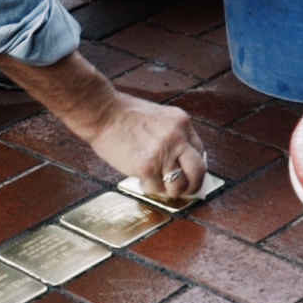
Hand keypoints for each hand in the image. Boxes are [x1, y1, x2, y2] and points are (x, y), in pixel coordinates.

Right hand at [85, 94, 207, 197]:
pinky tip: (141, 180)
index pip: (200, 152)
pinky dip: (148, 188)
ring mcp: (163, 153)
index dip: (193, 167)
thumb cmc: (123, 113)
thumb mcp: (159, 116)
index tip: (187, 174)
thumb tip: (178, 158)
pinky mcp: (147, 167)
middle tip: (184, 190)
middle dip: (192, 186)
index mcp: (182, 123)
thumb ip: (172, 134)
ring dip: (168, 190)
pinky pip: (155, 188)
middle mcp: (178, 138)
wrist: (102, 112)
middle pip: (198, 172)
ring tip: (157, 184)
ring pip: (178, 186)